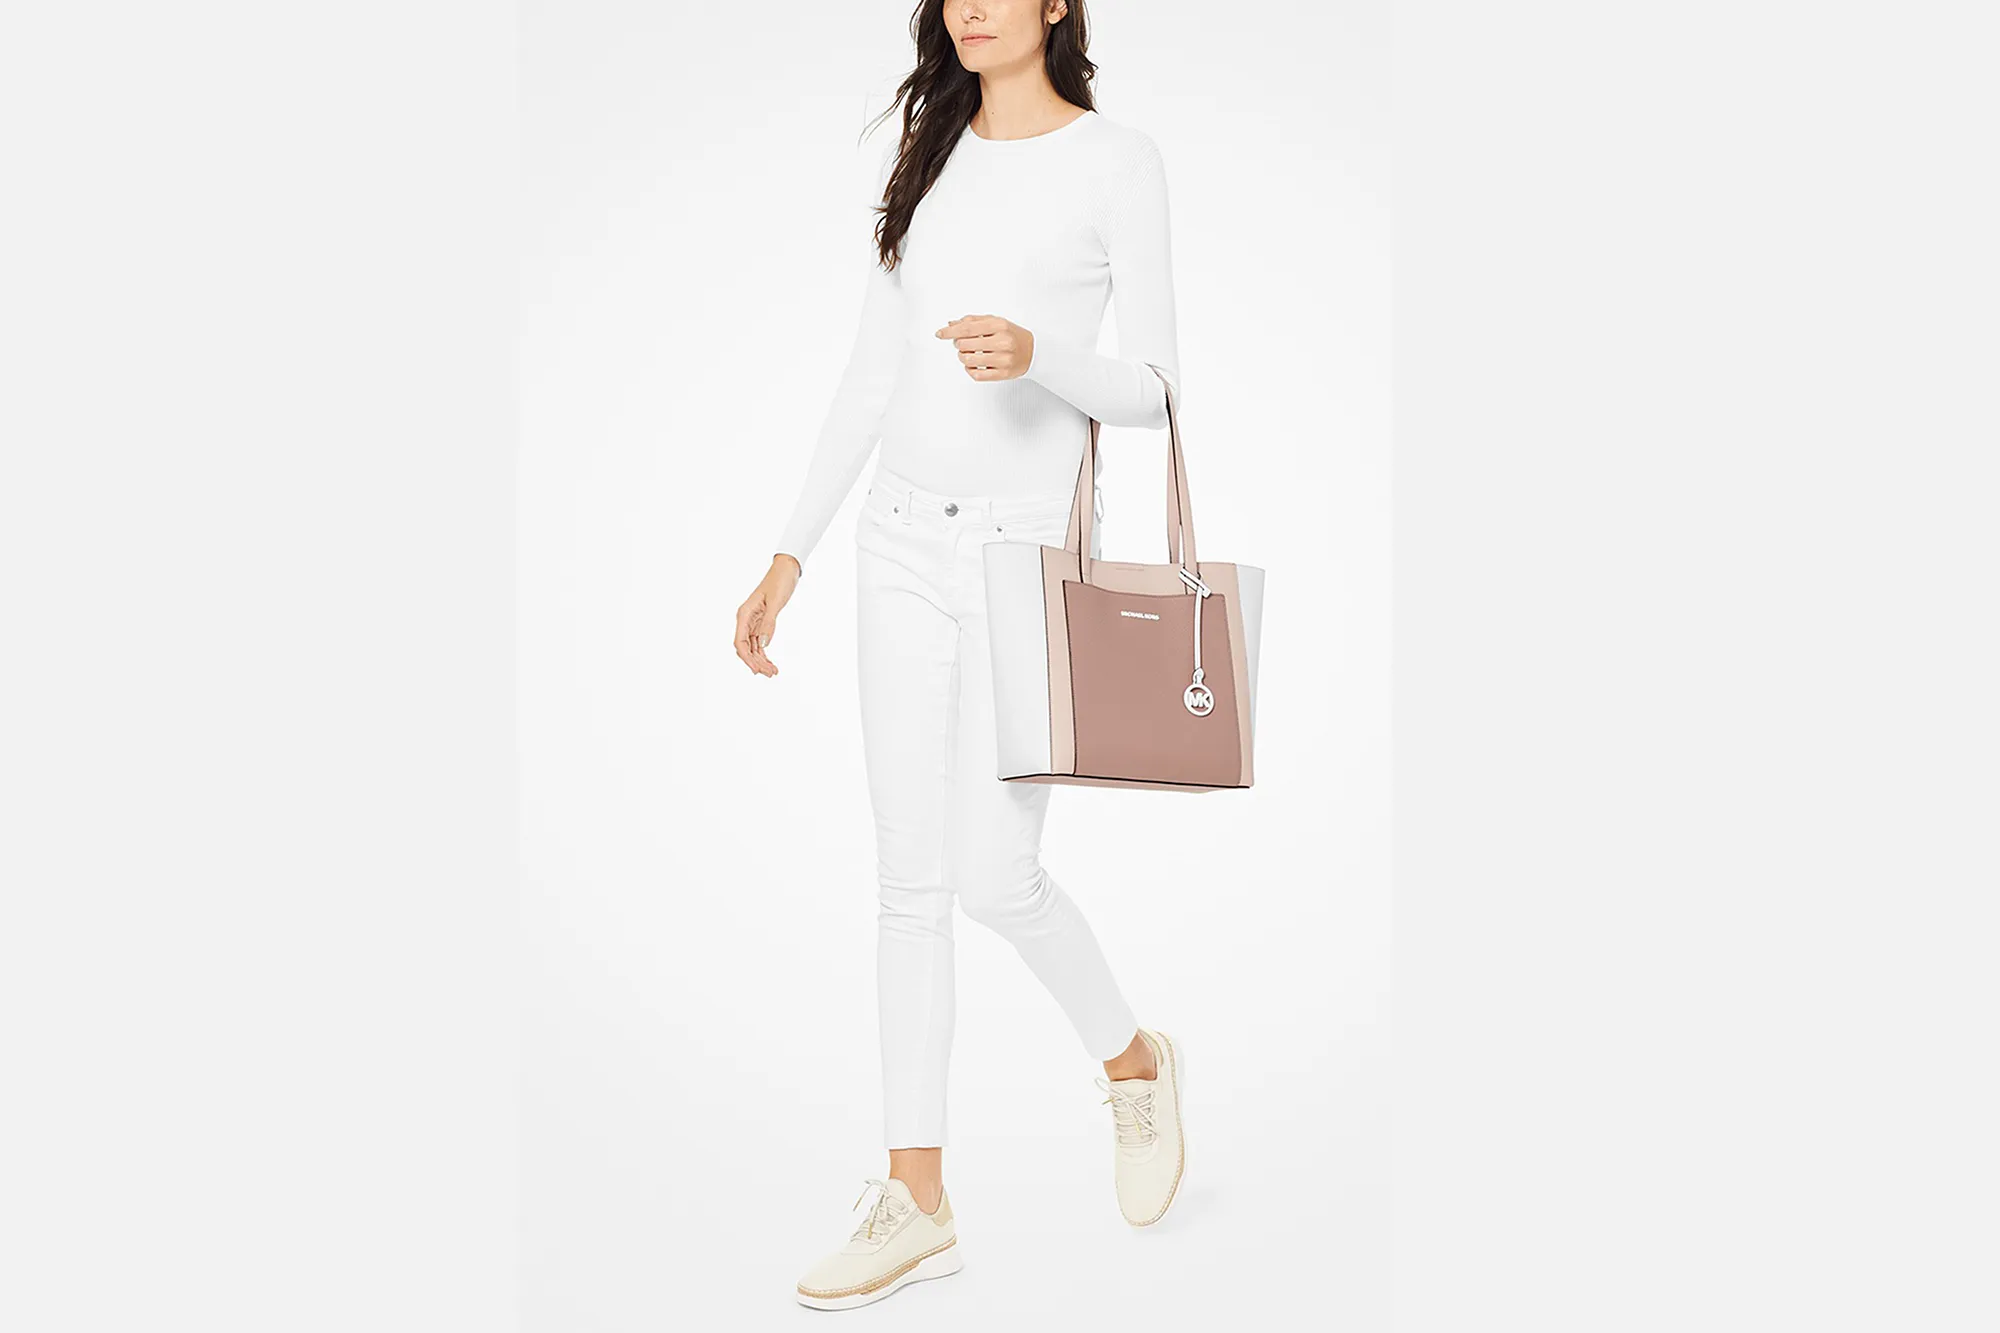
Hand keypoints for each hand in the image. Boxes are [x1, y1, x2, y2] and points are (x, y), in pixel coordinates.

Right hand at [735, 554, 799, 676]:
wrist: (787, 570)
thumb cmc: (779, 582)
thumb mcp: (776, 602)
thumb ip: (769, 623)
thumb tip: (764, 644)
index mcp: (744, 613)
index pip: (740, 642)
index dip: (747, 658)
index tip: (756, 670)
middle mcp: (746, 619)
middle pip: (746, 648)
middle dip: (756, 662)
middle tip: (770, 674)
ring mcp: (753, 622)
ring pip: (753, 647)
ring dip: (761, 660)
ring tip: (773, 672)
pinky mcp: (762, 622)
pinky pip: (760, 642)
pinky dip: (765, 653)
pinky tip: (771, 663)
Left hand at [934, 313, 1034, 380]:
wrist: (1033, 351)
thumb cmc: (1012, 335)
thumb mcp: (995, 321)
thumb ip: (973, 321)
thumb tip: (951, 324)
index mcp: (999, 326)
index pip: (967, 328)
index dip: (950, 332)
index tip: (939, 334)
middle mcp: (1002, 342)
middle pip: (965, 345)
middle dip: (958, 344)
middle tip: (961, 343)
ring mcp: (1003, 360)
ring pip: (968, 361)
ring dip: (963, 357)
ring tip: (968, 354)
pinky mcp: (1002, 374)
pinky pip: (976, 375)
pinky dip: (970, 370)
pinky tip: (973, 365)